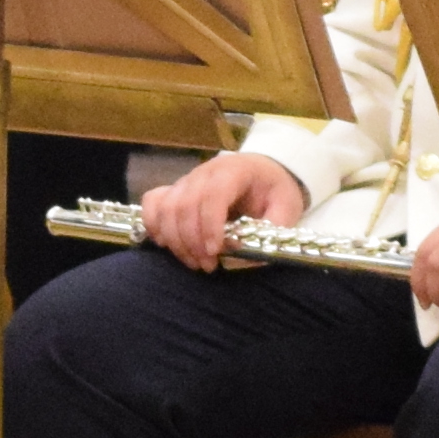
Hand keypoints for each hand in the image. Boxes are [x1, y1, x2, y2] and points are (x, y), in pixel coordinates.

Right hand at [145, 148, 315, 269]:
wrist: (264, 172)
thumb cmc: (274, 190)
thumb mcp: (286, 208)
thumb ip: (271, 231)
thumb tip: (245, 258)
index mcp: (234, 170)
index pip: (213, 195)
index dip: (210, 225)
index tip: (216, 252)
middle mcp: (204, 172)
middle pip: (184, 205)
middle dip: (193, 242)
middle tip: (208, 266)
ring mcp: (185, 180)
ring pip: (165, 208)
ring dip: (175, 241)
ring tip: (195, 262)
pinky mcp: (175, 190)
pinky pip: (152, 203)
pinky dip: (153, 225)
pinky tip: (167, 245)